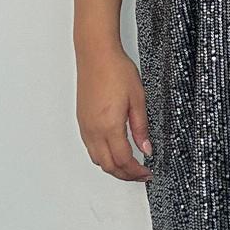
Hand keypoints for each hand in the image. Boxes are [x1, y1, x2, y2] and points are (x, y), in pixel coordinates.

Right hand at [75, 46, 152, 181]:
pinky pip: (90, 148)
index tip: (147, 173)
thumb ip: (141, 128)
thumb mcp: (138, 99)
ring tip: (130, 165)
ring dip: (113, 167)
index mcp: (109, 126)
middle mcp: (94, 130)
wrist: (96, 54)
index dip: (137, 172)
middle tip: (141, 174)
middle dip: (125, 175)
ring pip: (97, 159)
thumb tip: (146, 148)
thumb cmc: (116, 70)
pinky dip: (103, 157)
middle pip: (108, 166)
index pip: (123, 161)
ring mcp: (85, 126)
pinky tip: (114, 151)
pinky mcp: (82, 121)